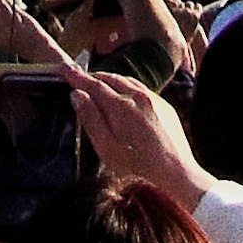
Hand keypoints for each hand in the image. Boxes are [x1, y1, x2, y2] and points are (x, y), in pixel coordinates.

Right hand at [71, 78, 201, 215]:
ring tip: (98, 83)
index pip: (94, 85)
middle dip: (93, 77)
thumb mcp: (108, 150)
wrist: (177, 173)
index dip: (77, 77)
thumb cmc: (139, 167)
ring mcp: (154, 99)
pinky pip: (141, 88)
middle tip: (79, 78)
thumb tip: (77, 95)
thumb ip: (91, 120)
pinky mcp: (165, 106)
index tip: (64, 70)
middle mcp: (138, 96)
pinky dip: (126, 87)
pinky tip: (123, 96)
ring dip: (110, 80)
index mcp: (121, 106)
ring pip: (127, 80)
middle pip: (110, 78)